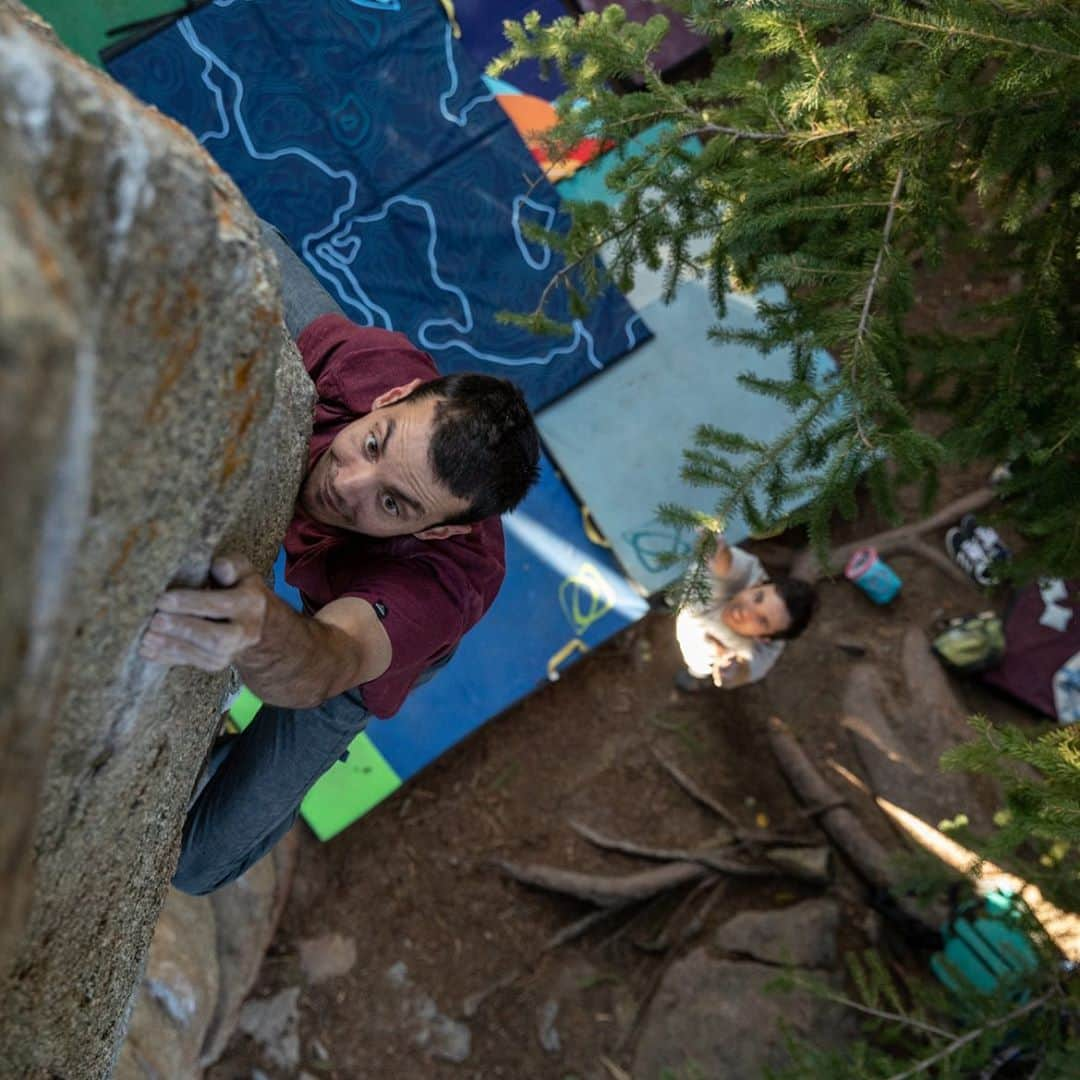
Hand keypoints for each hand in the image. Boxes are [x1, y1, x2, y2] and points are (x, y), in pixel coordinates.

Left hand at [139, 555, 267, 671]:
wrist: (252, 619)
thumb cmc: (237, 586)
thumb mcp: (240, 569)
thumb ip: (231, 565)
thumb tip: (220, 567)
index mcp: (251, 603)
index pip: (222, 605)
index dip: (191, 603)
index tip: (163, 599)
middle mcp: (246, 631)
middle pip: (217, 639)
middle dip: (183, 630)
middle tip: (155, 621)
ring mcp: (233, 651)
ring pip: (206, 656)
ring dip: (173, 647)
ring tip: (147, 637)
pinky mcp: (218, 663)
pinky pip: (193, 664)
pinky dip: (168, 658)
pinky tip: (147, 650)